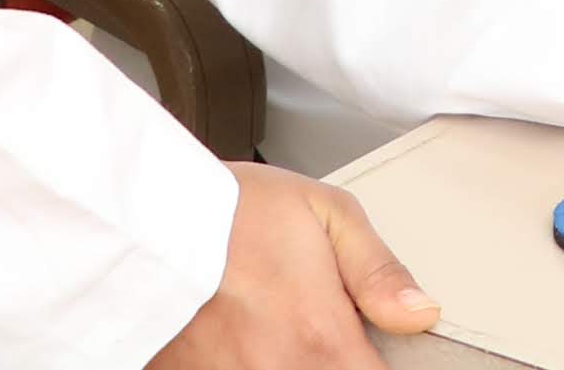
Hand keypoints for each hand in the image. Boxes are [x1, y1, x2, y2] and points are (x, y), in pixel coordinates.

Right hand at [146, 167, 443, 369]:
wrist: (143, 220)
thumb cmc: (232, 210)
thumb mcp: (326, 213)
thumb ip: (379, 272)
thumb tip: (421, 312)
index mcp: (321, 338)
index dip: (379, 364)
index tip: (374, 349)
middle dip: (333, 360)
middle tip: (315, 326)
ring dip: (294, 360)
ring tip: (282, 328)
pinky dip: (255, 363)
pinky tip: (250, 341)